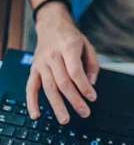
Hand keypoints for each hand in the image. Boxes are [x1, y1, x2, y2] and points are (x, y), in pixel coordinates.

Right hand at [27, 4, 98, 124]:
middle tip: (84, 112)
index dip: (84, 86)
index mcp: (68, 48)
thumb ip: (92, 64)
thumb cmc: (71, 37)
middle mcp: (53, 56)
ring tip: (65, 119)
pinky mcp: (33, 69)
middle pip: (63, 82)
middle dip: (74, 100)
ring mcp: (41, 63)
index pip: (76, 72)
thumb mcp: (88, 45)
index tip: (92, 98)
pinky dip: (32, 102)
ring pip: (48, 87)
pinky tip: (36, 115)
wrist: (51, 26)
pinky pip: (30, 87)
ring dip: (57, 105)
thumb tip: (92, 83)